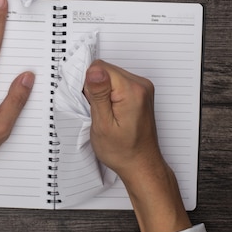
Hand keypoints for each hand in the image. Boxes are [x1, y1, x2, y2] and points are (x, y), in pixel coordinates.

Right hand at [84, 60, 190, 231]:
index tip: (92, 104)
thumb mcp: (103, 125)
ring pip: (110, 75)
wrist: (141, 164)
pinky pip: (117, 83)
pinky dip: (109, 94)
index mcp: (132, 91)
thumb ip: (98, 94)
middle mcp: (140, 85)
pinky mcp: (140, 92)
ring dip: (102, 92)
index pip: (99, 67)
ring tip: (107, 114)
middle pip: (105, 70)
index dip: (89, 85)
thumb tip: (93, 70)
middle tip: (99, 112)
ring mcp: (142, 88)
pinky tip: (112, 112)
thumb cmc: (122, 151)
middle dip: (95, 88)